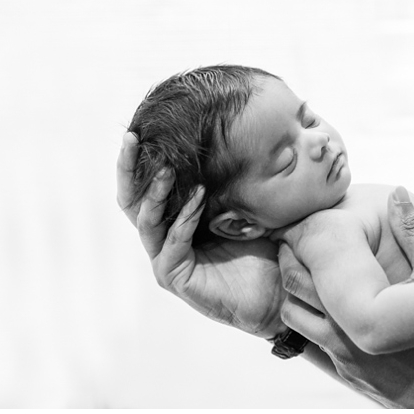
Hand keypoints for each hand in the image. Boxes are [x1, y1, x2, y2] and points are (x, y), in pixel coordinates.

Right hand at [117, 132, 286, 337]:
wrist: (285, 288)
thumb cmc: (269, 244)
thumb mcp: (249, 201)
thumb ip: (233, 175)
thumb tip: (235, 126)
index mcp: (176, 216)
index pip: (147, 184)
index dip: (139, 156)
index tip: (140, 126)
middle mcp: (164, 237)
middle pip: (132, 200)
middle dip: (128, 168)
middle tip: (131, 138)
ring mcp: (166, 258)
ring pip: (146, 221)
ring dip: (156, 192)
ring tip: (166, 168)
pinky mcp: (174, 277)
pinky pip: (172, 243)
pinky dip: (183, 218)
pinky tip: (198, 197)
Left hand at [278, 186, 413, 407]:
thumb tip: (398, 194)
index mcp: (357, 309)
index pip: (303, 272)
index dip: (294, 246)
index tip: (296, 227)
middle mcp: (341, 337)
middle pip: (292, 293)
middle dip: (288, 265)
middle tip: (292, 241)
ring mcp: (342, 360)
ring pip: (294, 322)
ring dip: (294, 296)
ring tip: (303, 271)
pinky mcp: (349, 377)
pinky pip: (310, 347)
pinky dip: (308, 325)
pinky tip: (324, 309)